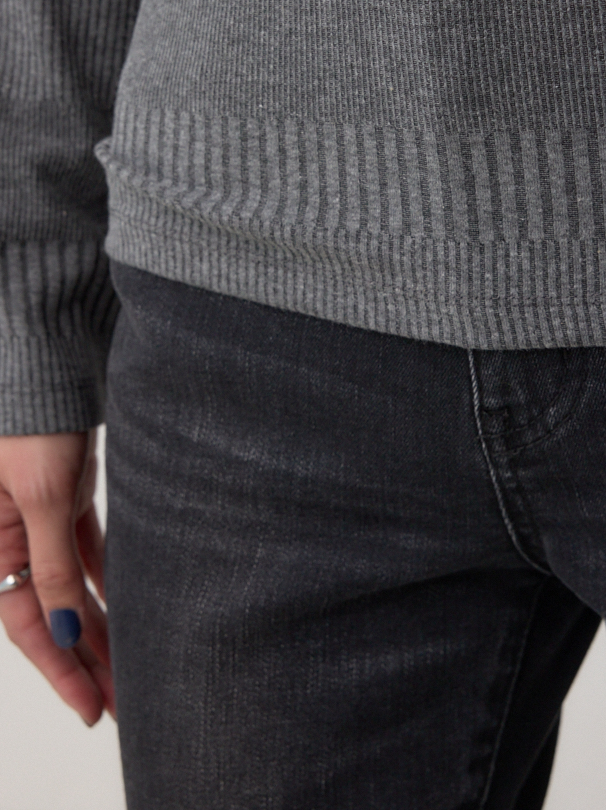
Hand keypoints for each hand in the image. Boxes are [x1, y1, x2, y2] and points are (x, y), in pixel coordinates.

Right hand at [0, 430, 114, 725]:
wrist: (51, 361)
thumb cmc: (33, 421)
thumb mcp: (42, 497)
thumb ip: (53, 566)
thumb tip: (67, 630)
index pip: (26, 624)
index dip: (60, 668)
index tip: (91, 707)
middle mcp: (10, 539)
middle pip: (50, 612)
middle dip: (85, 657)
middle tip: (122, 699)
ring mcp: (40, 518)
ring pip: (72, 586)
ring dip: (101, 623)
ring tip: (132, 666)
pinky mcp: (65, 497)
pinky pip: (86, 553)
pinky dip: (106, 581)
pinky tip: (131, 608)